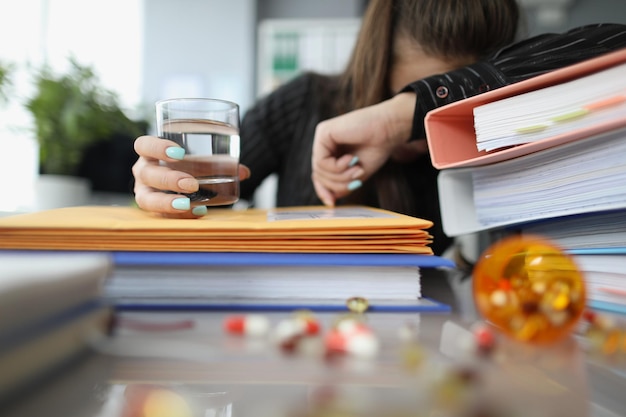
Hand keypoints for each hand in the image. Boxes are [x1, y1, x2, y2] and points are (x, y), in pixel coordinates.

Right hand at [132, 135, 249, 217]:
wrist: (175, 178)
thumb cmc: (186, 165)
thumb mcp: (200, 160)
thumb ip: (220, 163)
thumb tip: (244, 172)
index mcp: (149, 153)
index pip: (144, 145)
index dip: (157, 148)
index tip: (179, 152)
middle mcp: (143, 172)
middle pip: (147, 174)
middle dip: (169, 179)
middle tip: (191, 184)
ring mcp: (145, 192)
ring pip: (147, 199)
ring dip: (167, 202)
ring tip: (187, 204)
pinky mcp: (154, 210)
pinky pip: (161, 215)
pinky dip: (179, 215)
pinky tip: (198, 212)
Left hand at [311, 93, 416, 205]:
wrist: (390, 129)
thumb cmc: (378, 148)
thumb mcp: (356, 174)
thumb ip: (341, 185)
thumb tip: (329, 200)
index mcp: (331, 151)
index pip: (319, 176)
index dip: (324, 191)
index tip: (332, 203)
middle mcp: (324, 143)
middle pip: (319, 175)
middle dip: (338, 184)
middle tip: (358, 180)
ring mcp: (322, 136)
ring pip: (319, 170)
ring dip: (340, 176)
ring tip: (357, 169)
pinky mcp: (323, 132)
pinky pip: (321, 161)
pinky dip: (337, 167)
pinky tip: (351, 159)